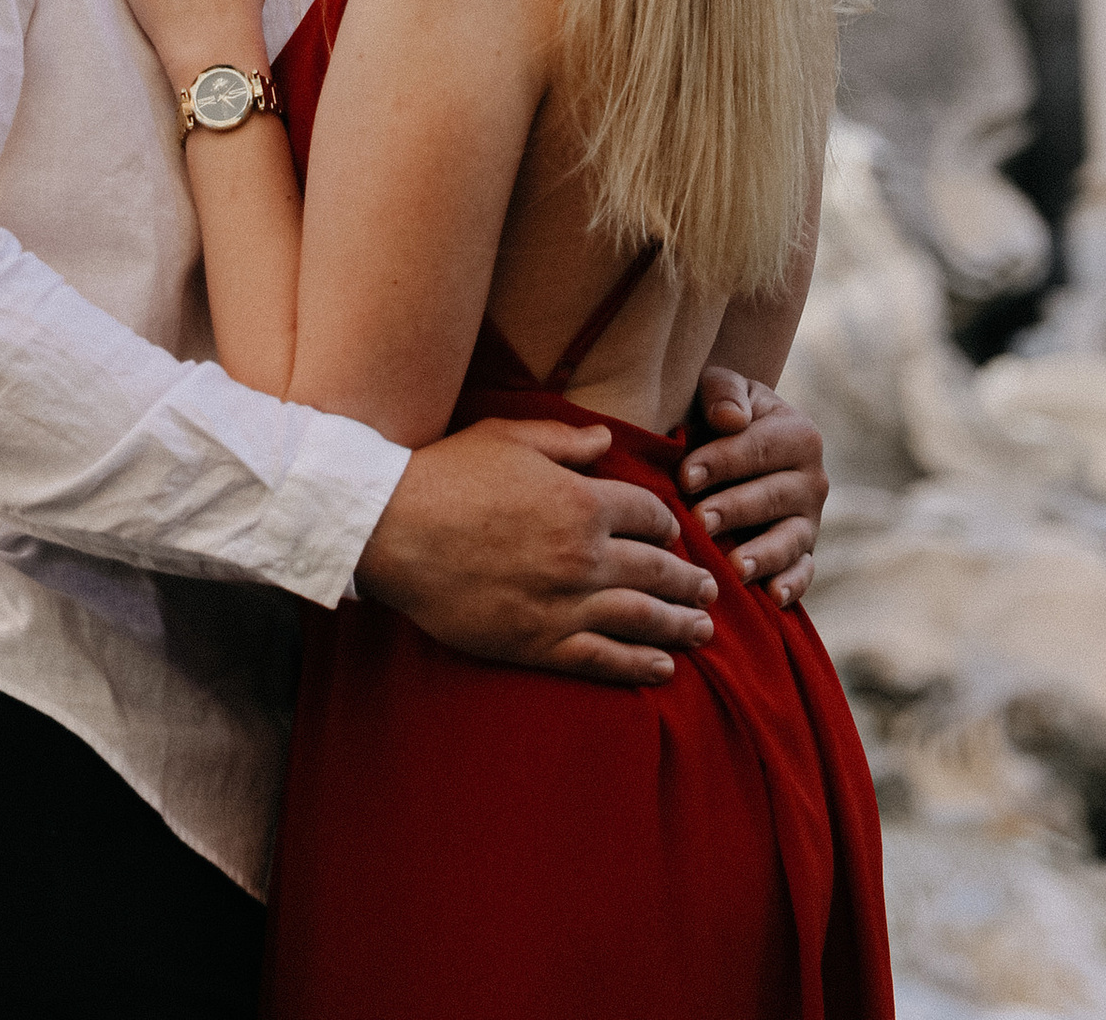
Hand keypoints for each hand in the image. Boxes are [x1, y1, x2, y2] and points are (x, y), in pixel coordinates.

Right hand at [354, 412, 720, 687]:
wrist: (393, 529)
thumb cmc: (449, 475)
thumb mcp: (509, 437)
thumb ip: (565, 441)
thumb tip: (607, 442)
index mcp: (581, 500)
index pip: (648, 514)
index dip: (668, 524)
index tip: (675, 535)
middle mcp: (582, 554)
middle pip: (656, 570)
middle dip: (689, 582)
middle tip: (712, 592)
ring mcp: (562, 603)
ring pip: (639, 618)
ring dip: (678, 625)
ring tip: (703, 631)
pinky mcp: (537, 642)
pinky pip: (602, 658)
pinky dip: (638, 664)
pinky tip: (662, 667)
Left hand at [680, 373, 827, 605]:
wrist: (739, 442)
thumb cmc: (723, 413)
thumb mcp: (722, 387)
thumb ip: (724, 391)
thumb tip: (729, 419)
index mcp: (799, 434)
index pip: (758, 448)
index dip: (721, 462)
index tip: (684, 476)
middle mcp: (813, 480)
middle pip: (772, 496)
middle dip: (734, 509)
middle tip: (700, 521)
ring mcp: (811, 521)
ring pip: (789, 539)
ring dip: (762, 554)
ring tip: (734, 567)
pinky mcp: (804, 554)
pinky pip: (804, 573)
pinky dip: (792, 586)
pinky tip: (771, 597)